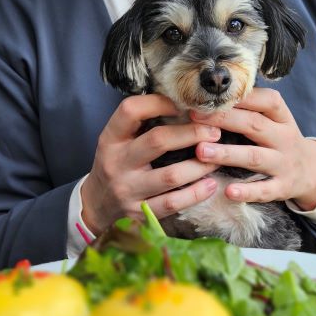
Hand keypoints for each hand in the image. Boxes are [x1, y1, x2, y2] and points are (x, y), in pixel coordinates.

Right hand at [81, 94, 220, 234]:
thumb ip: (141, 124)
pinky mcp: (139, 212)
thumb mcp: (117, 141)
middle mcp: (117, 162)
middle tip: (214, 131)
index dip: (160, 103)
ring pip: (170, 175)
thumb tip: (182, 103)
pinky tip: (211, 185)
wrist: (96, 204)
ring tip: (219, 157)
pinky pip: (173, 203)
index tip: (184, 106)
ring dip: (200, 165)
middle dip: (192, 133)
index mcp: (110, 139)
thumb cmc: (116, 164)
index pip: (131, 110)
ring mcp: (127, 189)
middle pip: (158, 141)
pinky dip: (196, 194)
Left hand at [191, 88, 315, 210]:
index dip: (240, 97)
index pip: (266, 100)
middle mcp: (284, 138)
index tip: (210, 96)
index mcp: (282, 118)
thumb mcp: (275, 121)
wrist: (312, 172)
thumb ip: (250, 110)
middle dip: (224, 119)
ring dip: (227, 154)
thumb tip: (209, 98)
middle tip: (195, 117)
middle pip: (254, 125)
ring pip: (254, 157)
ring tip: (201, 151)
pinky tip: (228, 191)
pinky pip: (264, 190)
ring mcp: (284, 163)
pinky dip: (247, 192)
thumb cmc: (280, 141)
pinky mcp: (282, 187)